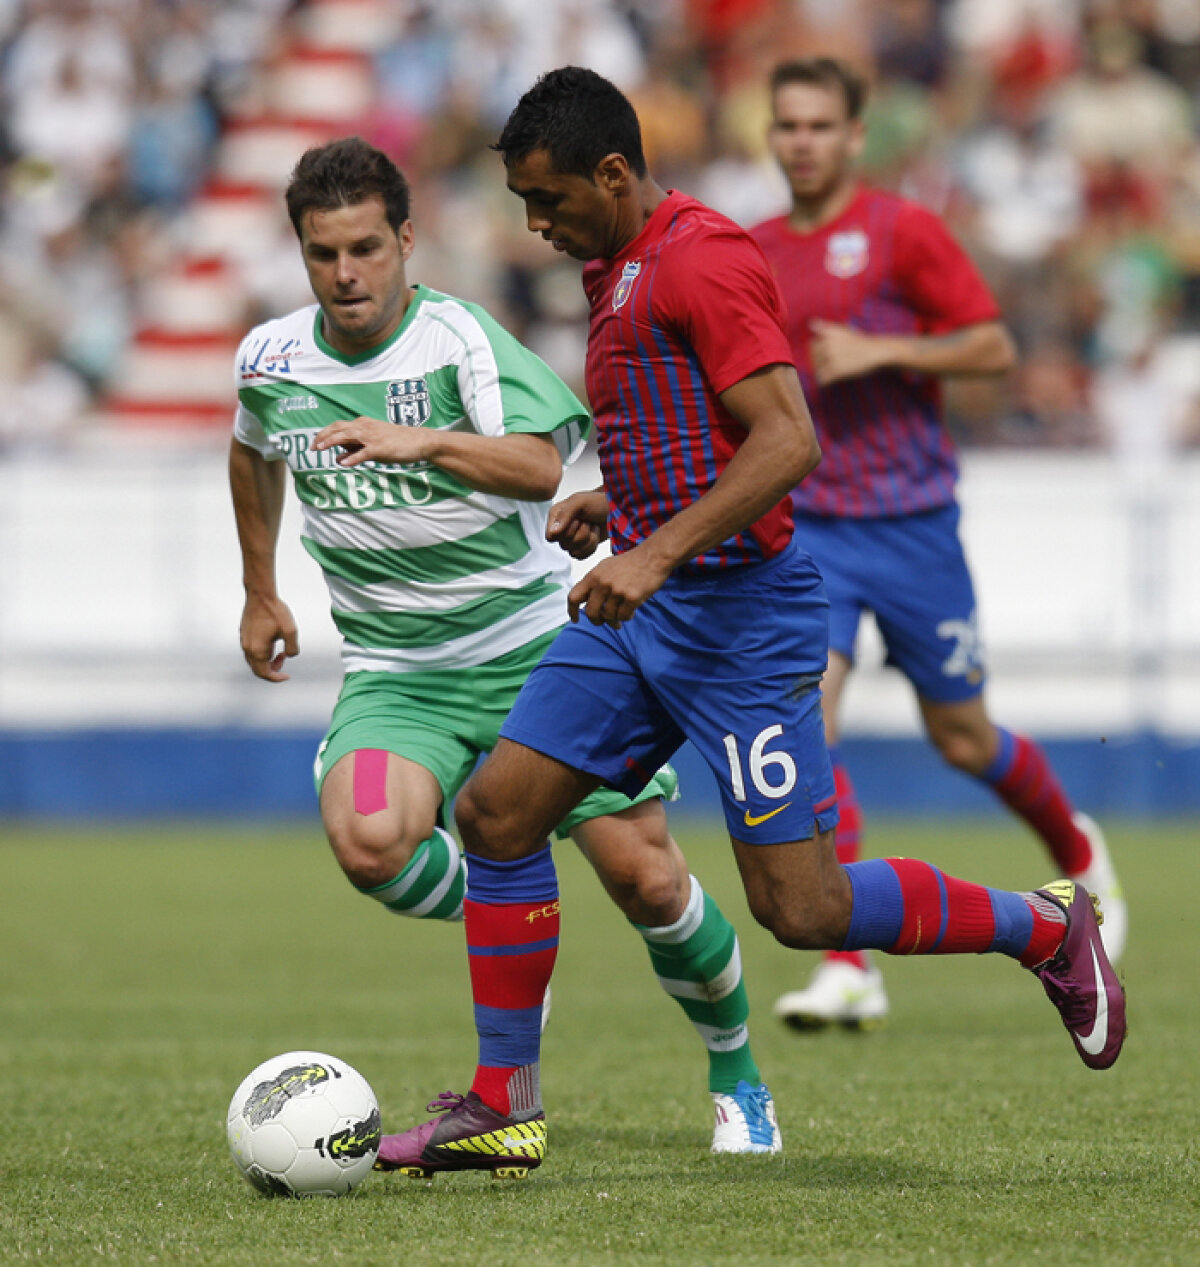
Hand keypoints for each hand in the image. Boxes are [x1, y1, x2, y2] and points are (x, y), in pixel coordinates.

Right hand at [239, 594, 298, 681]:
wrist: (260, 594)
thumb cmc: (275, 611)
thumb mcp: (291, 631)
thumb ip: (292, 648)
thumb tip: (289, 655)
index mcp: (257, 650)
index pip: (264, 674)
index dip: (276, 678)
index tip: (287, 676)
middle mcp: (248, 648)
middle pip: (258, 669)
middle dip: (272, 669)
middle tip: (284, 660)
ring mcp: (244, 640)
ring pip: (254, 660)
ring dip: (267, 661)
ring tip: (280, 652)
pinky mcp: (244, 634)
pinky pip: (252, 650)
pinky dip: (262, 653)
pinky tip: (273, 643)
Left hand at [311, 416, 428, 466]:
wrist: (419, 441)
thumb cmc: (397, 443)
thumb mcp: (373, 445)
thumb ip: (355, 449)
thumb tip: (338, 458)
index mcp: (363, 424)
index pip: (338, 426)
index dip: (324, 434)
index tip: (314, 443)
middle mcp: (365, 428)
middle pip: (338, 429)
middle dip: (322, 437)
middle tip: (311, 447)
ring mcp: (372, 437)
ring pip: (346, 436)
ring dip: (331, 442)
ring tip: (320, 450)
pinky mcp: (380, 448)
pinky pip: (363, 453)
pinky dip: (352, 457)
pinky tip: (344, 463)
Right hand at [548, 490, 609, 559]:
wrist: (616, 509)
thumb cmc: (598, 502)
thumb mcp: (580, 502)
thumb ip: (564, 515)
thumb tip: (553, 533)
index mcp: (556, 516)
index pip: (551, 537)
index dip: (565, 532)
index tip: (577, 520)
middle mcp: (561, 528)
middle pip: (564, 545)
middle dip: (581, 534)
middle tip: (588, 521)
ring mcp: (571, 538)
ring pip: (573, 552)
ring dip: (588, 540)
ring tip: (593, 526)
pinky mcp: (581, 547)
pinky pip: (581, 556)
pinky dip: (591, 547)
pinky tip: (595, 534)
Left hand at [567, 546, 669, 627]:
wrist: (653, 556)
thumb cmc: (631, 562)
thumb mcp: (605, 567)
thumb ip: (594, 582)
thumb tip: (585, 602)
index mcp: (593, 576)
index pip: (574, 597)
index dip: (572, 611)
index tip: (576, 619)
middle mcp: (602, 583)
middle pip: (590, 612)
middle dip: (597, 621)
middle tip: (603, 622)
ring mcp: (616, 590)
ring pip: (608, 616)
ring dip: (614, 620)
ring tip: (621, 617)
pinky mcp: (631, 597)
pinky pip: (624, 616)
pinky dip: (627, 617)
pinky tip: (631, 611)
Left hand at [808, 319, 886, 385]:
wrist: (875, 352)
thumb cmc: (859, 341)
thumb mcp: (842, 330)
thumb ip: (825, 328)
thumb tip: (810, 323)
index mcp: (829, 333)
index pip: (811, 345)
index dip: (815, 352)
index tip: (823, 355)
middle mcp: (829, 344)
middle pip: (813, 358)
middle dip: (817, 363)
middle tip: (827, 366)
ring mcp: (832, 358)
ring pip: (816, 369)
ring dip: (820, 372)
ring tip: (828, 373)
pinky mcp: (837, 371)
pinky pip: (822, 379)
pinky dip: (823, 381)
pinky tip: (828, 381)